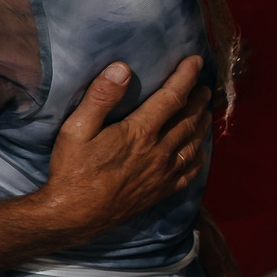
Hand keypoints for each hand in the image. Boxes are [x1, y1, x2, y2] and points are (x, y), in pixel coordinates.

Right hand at [38, 57, 210, 240]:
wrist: (73, 216)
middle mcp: (159, 151)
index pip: (173, 97)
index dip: (186, 76)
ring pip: (194, 143)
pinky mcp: (161, 191)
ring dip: (202, 124)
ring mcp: (163, 173)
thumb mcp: (75, 130)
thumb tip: (121, 68)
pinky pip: (190, 172)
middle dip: (199, 99)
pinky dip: (200, 157)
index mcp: (140, 132)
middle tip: (203, 88)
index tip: (195, 61)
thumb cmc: (71, 171)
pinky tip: (199, 151)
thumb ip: (100, 98)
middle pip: (189, 119)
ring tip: (205, 112)